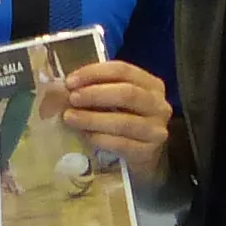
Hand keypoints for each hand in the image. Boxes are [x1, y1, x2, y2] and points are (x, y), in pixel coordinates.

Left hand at [56, 58, 174, 183]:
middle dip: (95, 95)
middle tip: (71, 99)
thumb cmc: (124, 119)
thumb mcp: (117, 100)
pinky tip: (83, 136)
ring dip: (92, 119)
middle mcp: (159, 105)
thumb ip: (99, 88)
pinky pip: (120, 144)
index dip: (94, 73)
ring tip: (70, 118)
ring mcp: (156, 130)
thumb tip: (66, 87)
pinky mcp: (148, 152)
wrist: (142, 155)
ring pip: (123, 122)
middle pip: (127, 94)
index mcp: (151, 84)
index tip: (70, 81)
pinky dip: (99, 138)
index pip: (123, 70)